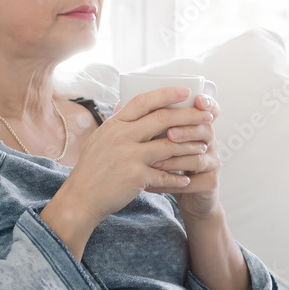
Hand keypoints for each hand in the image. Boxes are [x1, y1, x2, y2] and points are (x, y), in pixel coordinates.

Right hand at [60, 86, 209, 227]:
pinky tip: (187, 178)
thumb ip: (116, 122)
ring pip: (170, 145)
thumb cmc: (92, 168)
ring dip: (190, 146)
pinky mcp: (137, 176)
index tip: (186, 91)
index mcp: (114, 124)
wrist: (81, 198)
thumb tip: (124, 102)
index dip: (167, 94)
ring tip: (203, 146)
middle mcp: (122, 136)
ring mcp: (130, 156)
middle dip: (189, 116)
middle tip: (207, 117)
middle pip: (163, 119)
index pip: (143, 101)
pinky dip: (178, 177)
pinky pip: (165, 174)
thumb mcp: (100, 139)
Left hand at [146, 92, 221, 220]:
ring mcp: (213, 163)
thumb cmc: (169, 163)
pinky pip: (191, 183)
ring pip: (198, 158)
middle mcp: (209, 142)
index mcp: (199, 126)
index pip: (210, 109)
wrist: (187, 196)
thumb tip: (121, 103)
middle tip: (170, 134)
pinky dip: (170, 183)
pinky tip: (151, 185)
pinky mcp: (209, 184)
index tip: (197, 99)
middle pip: (206, 130)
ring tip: (153, 163)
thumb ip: (150, 123)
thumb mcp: (162, 141)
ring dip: (175, 160)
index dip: (208, 103)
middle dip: (187, 131)